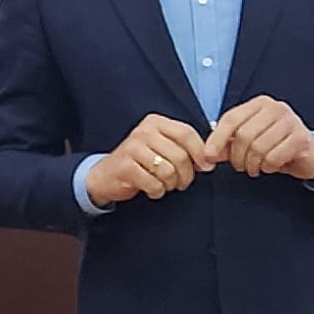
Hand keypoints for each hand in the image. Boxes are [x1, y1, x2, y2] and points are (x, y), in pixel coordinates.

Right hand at [82, 113, 210, 206]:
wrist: (105, 175)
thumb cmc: (139, 162)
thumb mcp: (161, 147)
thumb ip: (183, 148)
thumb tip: (208, 161)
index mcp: (155, 122)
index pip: (187, 134)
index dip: (200, 153)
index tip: (206, 167)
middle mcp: (143, 132)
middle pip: (180, 155)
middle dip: (186, 175)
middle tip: (182, 183)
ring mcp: (132, 148)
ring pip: (169, 171)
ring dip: (171, 184)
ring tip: (164, 185)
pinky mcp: (125, 167)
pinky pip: (154, 183)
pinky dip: (157, 191)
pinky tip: (151, 189)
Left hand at [205, 96, 313, 181]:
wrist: (309, 154)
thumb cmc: (276, 145)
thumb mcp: (248, 142)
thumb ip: (227, 145)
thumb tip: (206, 154)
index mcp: (259, 104)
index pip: (231, 118)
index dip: (217, 139)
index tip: (208, 156)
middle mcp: (276, 108)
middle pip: (243, 135)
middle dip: (237, 157)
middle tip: (241, 166)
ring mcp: (290, 121)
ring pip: (258, 148)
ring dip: (253, 164)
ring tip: (255, 167)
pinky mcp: (301, 138)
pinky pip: (274, 157)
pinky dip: (268, 167)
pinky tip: (270, 166)